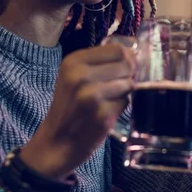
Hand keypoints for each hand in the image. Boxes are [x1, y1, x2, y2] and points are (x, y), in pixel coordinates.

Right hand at [21, 44, 135, 179]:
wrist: (56, 142)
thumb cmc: (70, 107)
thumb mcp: (74, 77)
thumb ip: (100, 63)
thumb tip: (135, 55)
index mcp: (73, 62)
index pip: (117, 49)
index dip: (128, 58)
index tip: (127, 66)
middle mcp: (80, 76)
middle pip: (126, 64)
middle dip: (128, 75)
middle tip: (119, 85)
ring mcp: (91, 96)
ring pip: (129, 83)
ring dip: (124, 92)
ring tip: (108, 100)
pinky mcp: (102, 115)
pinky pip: (126, 102)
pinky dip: (120, 107)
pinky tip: (105, 113)